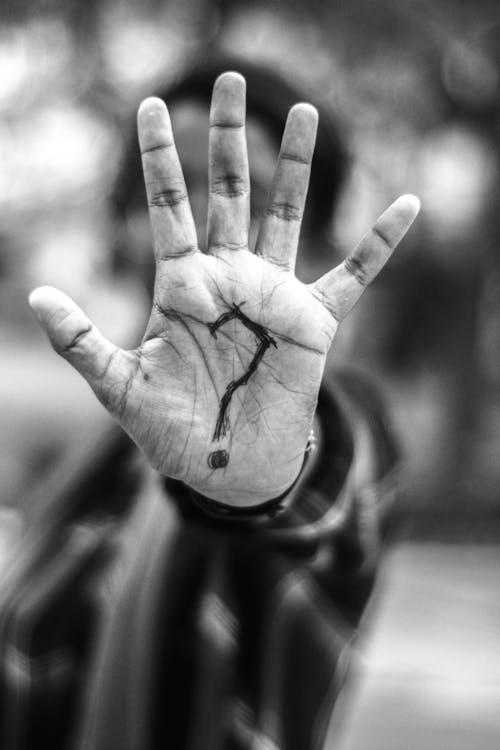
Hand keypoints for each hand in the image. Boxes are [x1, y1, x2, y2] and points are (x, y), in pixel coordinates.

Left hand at [29, 73, 418, 506]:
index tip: (152, 105)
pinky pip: (354, 275)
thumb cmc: (170, 429)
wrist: (224, 467)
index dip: (161, 158)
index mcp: (181, 286)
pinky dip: (380, 244)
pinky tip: (406, 205)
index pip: (168, 207)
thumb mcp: (119, 385)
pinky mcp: (313, 323)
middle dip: (228, 139)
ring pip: (286, 216)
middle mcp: (228, 279)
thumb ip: (81, 342)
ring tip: (303, 111)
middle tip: (229, 79)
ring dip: (295, 166)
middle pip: (230, 193)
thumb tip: (35, 296)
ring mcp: (273, 296)